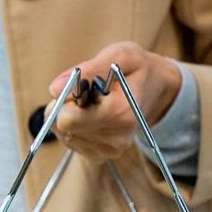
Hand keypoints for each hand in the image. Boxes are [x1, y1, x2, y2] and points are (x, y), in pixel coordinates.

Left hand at [47, 42, 181, 163]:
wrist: (156, 88)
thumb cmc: (136, 69)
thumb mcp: (119, 55)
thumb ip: (88, 70)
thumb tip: (54, 89)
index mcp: (120, 113)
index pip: (67, 119)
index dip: (66, 99)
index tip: (81, 87)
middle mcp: (116, 138)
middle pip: (61, 127)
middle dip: (65, 106)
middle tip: (85, 94)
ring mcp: (108, 150)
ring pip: (62, 133)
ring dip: (70, 115)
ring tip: (92, 104)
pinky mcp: (100, 156)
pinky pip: (69, 141)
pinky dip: (73, 127)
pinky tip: (91, 116)